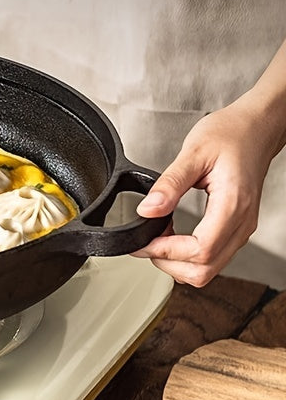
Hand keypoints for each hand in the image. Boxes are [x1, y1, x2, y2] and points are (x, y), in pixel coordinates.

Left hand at [131, 97, 280, 285]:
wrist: (255, 129)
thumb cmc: (230, 135)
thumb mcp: (193, 153)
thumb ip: (169, 184)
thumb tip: (147, 210)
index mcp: (233, 205)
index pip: (201, 250)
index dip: (168, 252)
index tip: (144, 242)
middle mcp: (242, 223)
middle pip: (205, 269)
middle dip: (169, 263)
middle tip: (145, 244)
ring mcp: (242, 228)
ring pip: (210, 268)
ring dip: (178, 263)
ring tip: (156, 239)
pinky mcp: (236, 227)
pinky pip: (214, 256)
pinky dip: (189, 256)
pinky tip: (172, 237)